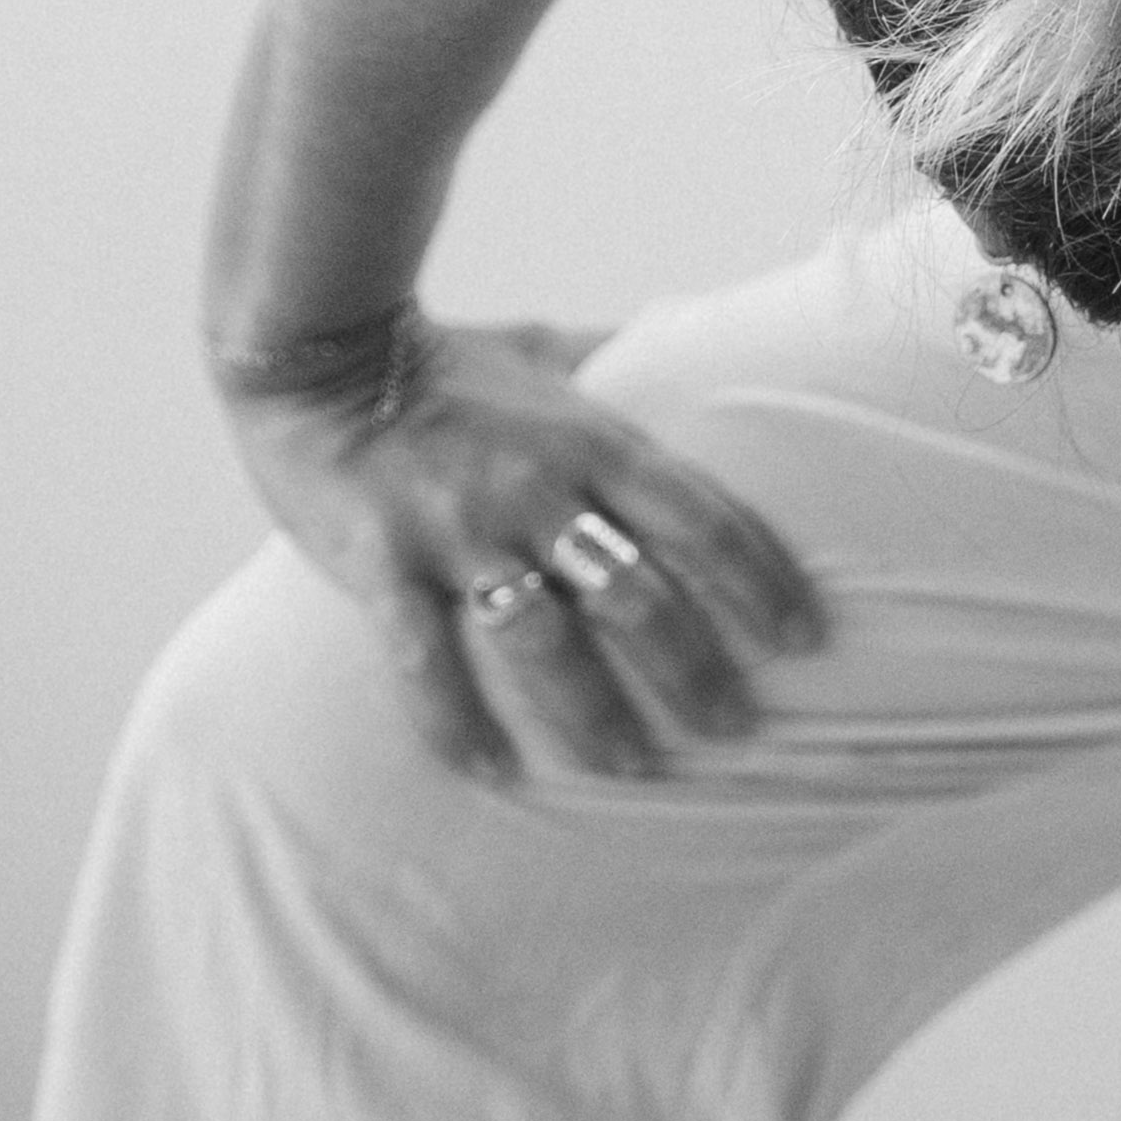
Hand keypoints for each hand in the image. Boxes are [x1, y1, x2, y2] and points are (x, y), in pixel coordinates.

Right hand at [221, 311, 825, 783]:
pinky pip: (426, 662)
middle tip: (738, 727)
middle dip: (697, 670)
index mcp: (590, 439)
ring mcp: (458, 532)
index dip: (763, 581)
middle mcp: (536, 489)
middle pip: (640, 596)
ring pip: (546, 643)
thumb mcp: (549, 349)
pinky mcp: (383, 566)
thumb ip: (624, 363)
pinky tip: (495, 772)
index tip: (808, 638)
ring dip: (597, 714)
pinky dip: (458, 723)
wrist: (312, 348)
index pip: (702, 518)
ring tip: (637, 766)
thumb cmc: (446, 360)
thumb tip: (706, 348)